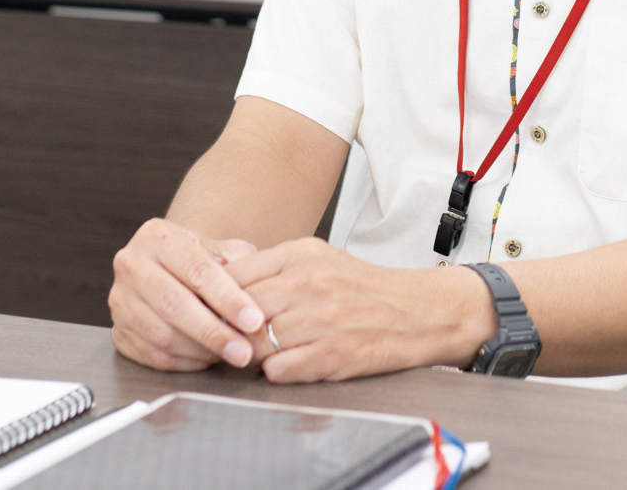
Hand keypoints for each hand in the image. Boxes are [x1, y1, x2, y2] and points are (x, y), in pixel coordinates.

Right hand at [109, 217, 265, 371]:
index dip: (228, 299)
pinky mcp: (118, 332)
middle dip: (215, 332)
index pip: (197, 271)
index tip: (254, 320)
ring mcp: (120, 300)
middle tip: (245, 351)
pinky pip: (153, 356)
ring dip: (202, 351)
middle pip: (175, 305)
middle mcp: (131, 265)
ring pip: (162, 334)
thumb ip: (241, 266)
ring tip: (231, 354)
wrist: (167, 269)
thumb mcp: (223, 250)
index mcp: (158, 237)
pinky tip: (208, 359)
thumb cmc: (200, 262)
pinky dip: (185, 363)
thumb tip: (258, 295)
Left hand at [227, 238, 493, 382]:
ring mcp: (321, 319)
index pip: (233, 277)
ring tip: (255, 355)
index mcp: (300, 255)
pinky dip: (275, 371)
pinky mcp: (333, 353)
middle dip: (227, 331)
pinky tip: (286, 365)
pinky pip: (279, 370)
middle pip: (239, 313)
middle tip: (224, 341)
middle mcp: (309, 283)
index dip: (214, 299)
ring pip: (254, 344)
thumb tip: (219, 279)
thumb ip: (271, 266)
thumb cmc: (361, 287)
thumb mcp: (317, 258)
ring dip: (249, 355)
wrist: (418, 311)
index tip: (208, 313)